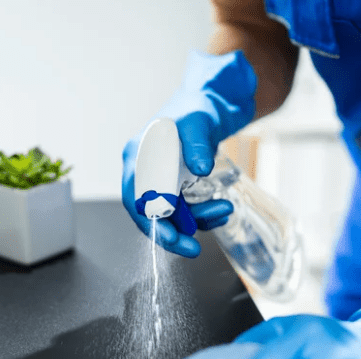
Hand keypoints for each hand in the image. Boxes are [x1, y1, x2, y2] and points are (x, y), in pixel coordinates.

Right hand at [122, 51, 256, 257]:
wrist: (209, 106)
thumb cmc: (198, 110)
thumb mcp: (198, 122)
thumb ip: (198, 143)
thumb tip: (201, 169)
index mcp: (138, 156)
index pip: (136, 198)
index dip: (151, 221)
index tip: (171, 237)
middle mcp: (144, 172)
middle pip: (150, 214)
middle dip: (172, 234)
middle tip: (193, 249)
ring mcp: (159, 181)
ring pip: (171, 215)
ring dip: (197, 221)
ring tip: (224, 209)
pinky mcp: (175, 188)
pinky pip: (184, 211)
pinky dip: (202, 215)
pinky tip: (221, 209)